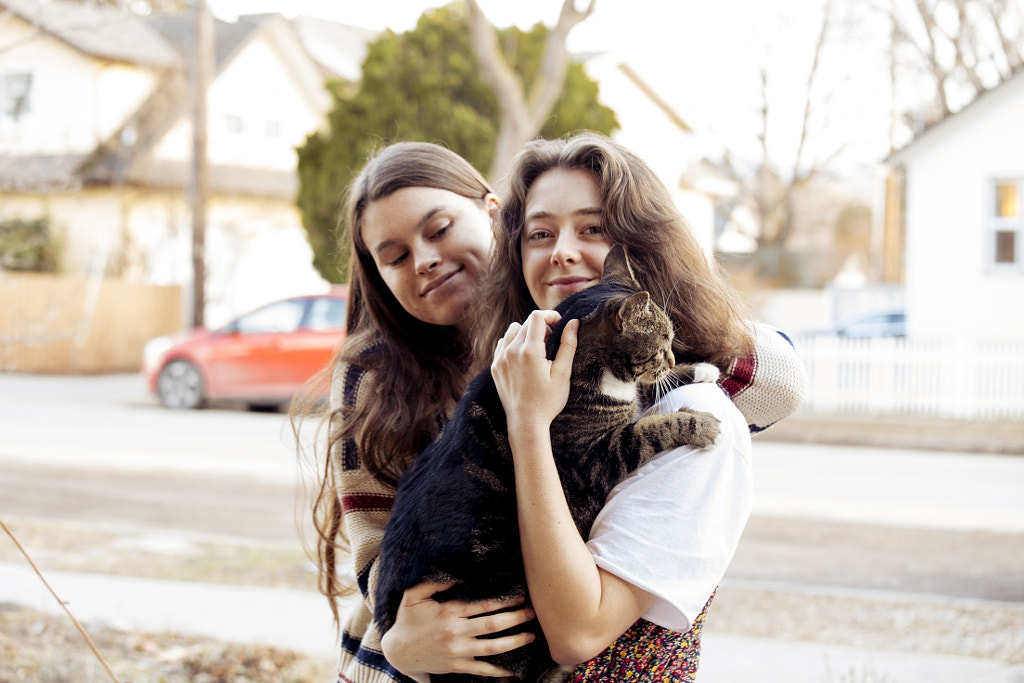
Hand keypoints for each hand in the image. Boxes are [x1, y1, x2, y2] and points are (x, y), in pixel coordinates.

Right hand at [381, 580, 536, 677]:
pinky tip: (513, 671)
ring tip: (530, 636)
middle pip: (493, 626)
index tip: (519, 597)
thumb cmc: (407, 620)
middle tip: (532, 614)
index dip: (504, 601)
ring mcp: (458, 652)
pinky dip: (498, 671)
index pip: (483, 606)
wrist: (398, 652)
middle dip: (515, 619)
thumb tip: (457, 574)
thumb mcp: (414, 595)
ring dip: (514, 642)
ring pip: (492, 648)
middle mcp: (456, 633)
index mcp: (449, 612)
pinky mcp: (457, 667)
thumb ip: (434, 582)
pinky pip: (481, 670)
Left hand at [491, 310, 577, 432]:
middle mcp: (511, 351)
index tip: (559, 323)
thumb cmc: (548, 401)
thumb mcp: (563, 374)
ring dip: (526, 333)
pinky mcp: (495, 366)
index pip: (537, 317)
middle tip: (552, 342)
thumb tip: (573, 322)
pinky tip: (524, 357)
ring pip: (513, 330)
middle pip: (526, 323)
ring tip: (537, 349)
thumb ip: (568, 345)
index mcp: (529, 351)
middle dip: (541, 326)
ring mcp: (500, 359)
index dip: (550, 315)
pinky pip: (503, 343)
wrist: (526, 423)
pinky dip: (514, 343)